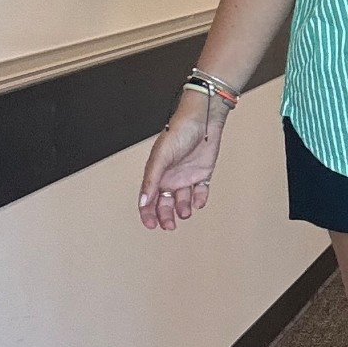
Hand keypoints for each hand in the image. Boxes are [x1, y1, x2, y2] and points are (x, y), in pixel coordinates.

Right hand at [137, 95, 226, 230]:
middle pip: (164, 204)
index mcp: (156, 174)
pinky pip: (201, 192)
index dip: (147, 214)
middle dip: (166, 217)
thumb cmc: (178, 133)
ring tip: (185, 211)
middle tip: (170, 226)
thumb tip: (143, 202)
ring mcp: (186, 177)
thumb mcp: (161, 158)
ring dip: (183, 209)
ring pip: (182, 201)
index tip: (151, 225)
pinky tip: (199, 201)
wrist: (204, 120)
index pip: (148, 199)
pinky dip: (200, 199)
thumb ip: (152, 180)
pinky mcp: (202, 174)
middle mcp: (170, 177)